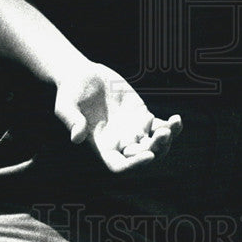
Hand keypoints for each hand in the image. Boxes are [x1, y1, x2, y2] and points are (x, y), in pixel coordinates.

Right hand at [53, 61, 181, 171]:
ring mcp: (133, 130)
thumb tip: (76, 138)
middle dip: (155, 148)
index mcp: (101, 147)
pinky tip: (176, 119)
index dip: (135, 164)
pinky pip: (160, 126)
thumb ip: (72, 121)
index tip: (149, 156)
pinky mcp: (142, 115)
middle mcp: (120, 142)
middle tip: (164, 134)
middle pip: (142, 156)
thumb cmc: (69, 92)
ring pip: (155, 144)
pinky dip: (170, 126)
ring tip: (173, 125)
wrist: (83, 75)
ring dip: (166, 139)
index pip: (120, 166)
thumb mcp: (66, 105)